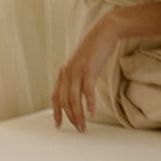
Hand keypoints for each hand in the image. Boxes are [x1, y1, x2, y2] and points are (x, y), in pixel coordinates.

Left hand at [51, 13, 122, 131]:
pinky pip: (87, 90)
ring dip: (78, 115)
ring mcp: (77, 70)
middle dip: (70, 117)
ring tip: (83, 126)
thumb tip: (80, 94)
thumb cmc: (95, 50)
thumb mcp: (82, 65)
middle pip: (64, 101)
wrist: (104, 32)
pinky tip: (92, 113)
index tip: (58, 125)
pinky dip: (89, 103)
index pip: (56, 96)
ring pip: (74, 98)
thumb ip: (78, 78)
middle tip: (78, 128)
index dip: (56, 112)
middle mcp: (67, 72)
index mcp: (64, 72)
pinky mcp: (88, 69)